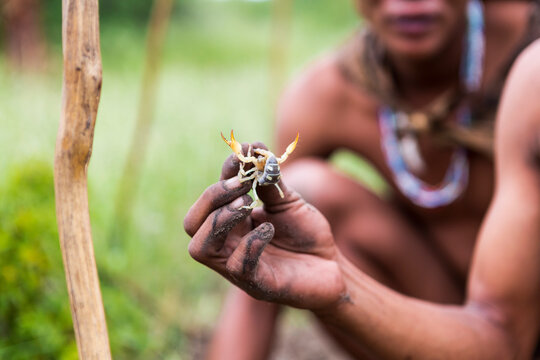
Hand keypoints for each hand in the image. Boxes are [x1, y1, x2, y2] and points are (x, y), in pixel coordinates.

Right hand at [184, 144, 345, 309]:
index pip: (209, 200)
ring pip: (200, 247)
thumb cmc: (305, 235)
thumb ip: (270, 180)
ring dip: (219, 220)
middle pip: (192, 223)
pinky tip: (269, 230)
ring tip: (248, 204)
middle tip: (242, 184)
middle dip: (212, 198)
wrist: (333, 267)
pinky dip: (250, 244)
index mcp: (231, 224)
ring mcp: (238, 267)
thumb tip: (255, 149)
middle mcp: (227, 245)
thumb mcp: (288, 201)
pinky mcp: (258, 284)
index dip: (223, 174)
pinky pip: (237, 267)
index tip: (244, 153)